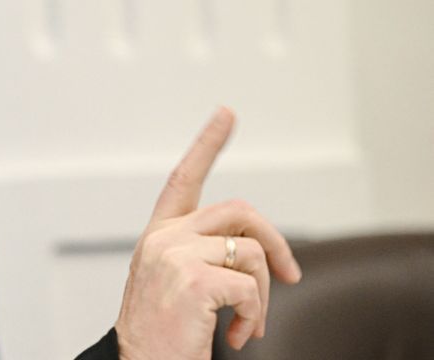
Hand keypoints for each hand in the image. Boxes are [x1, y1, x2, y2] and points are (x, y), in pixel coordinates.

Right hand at [114, 107, 301, 359]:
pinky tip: (234, 336)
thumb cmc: (163, 336)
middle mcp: (163, 239)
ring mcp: (175, 256)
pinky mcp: (193, 280)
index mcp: (158, 237)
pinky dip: (255, 316)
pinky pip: (251, 287)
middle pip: (240, 212)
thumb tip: (266, 252)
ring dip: (264, 295)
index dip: (206, 143)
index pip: (183, 179)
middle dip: (277, 243)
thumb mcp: (178, 285)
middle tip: (291, 276)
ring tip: (246, 324)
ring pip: (252, 253)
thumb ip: (206, 256)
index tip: (226, 113)